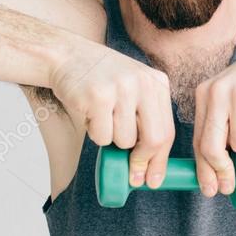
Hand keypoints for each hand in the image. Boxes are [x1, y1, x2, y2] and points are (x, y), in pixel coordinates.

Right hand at [48, 40, 175, 188]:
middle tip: (131, 173)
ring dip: (112, 140)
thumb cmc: (101, 79)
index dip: (160, 160)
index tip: (154, 180)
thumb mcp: (133, 90)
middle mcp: (143, 83)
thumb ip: (145, 122)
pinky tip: (90, 113)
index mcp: (157, 83)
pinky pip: (102, 137)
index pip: (168, 130)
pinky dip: (95, 133)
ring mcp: (121, 89)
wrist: (67, 55)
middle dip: (142, 162)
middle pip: (154, 139)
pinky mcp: (98, 96)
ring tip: (102, 118)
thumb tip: (148, 169)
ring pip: (125, 141)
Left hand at [192, 39, 235, 197]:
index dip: (203, 169)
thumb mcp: (229, 95)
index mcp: (205, 92)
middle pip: (211, 148)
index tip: (209, 188)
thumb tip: (213, 170)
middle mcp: (219, 93)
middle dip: (221, 171)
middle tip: (229, 185)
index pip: (197, 139)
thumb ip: (218, 125)